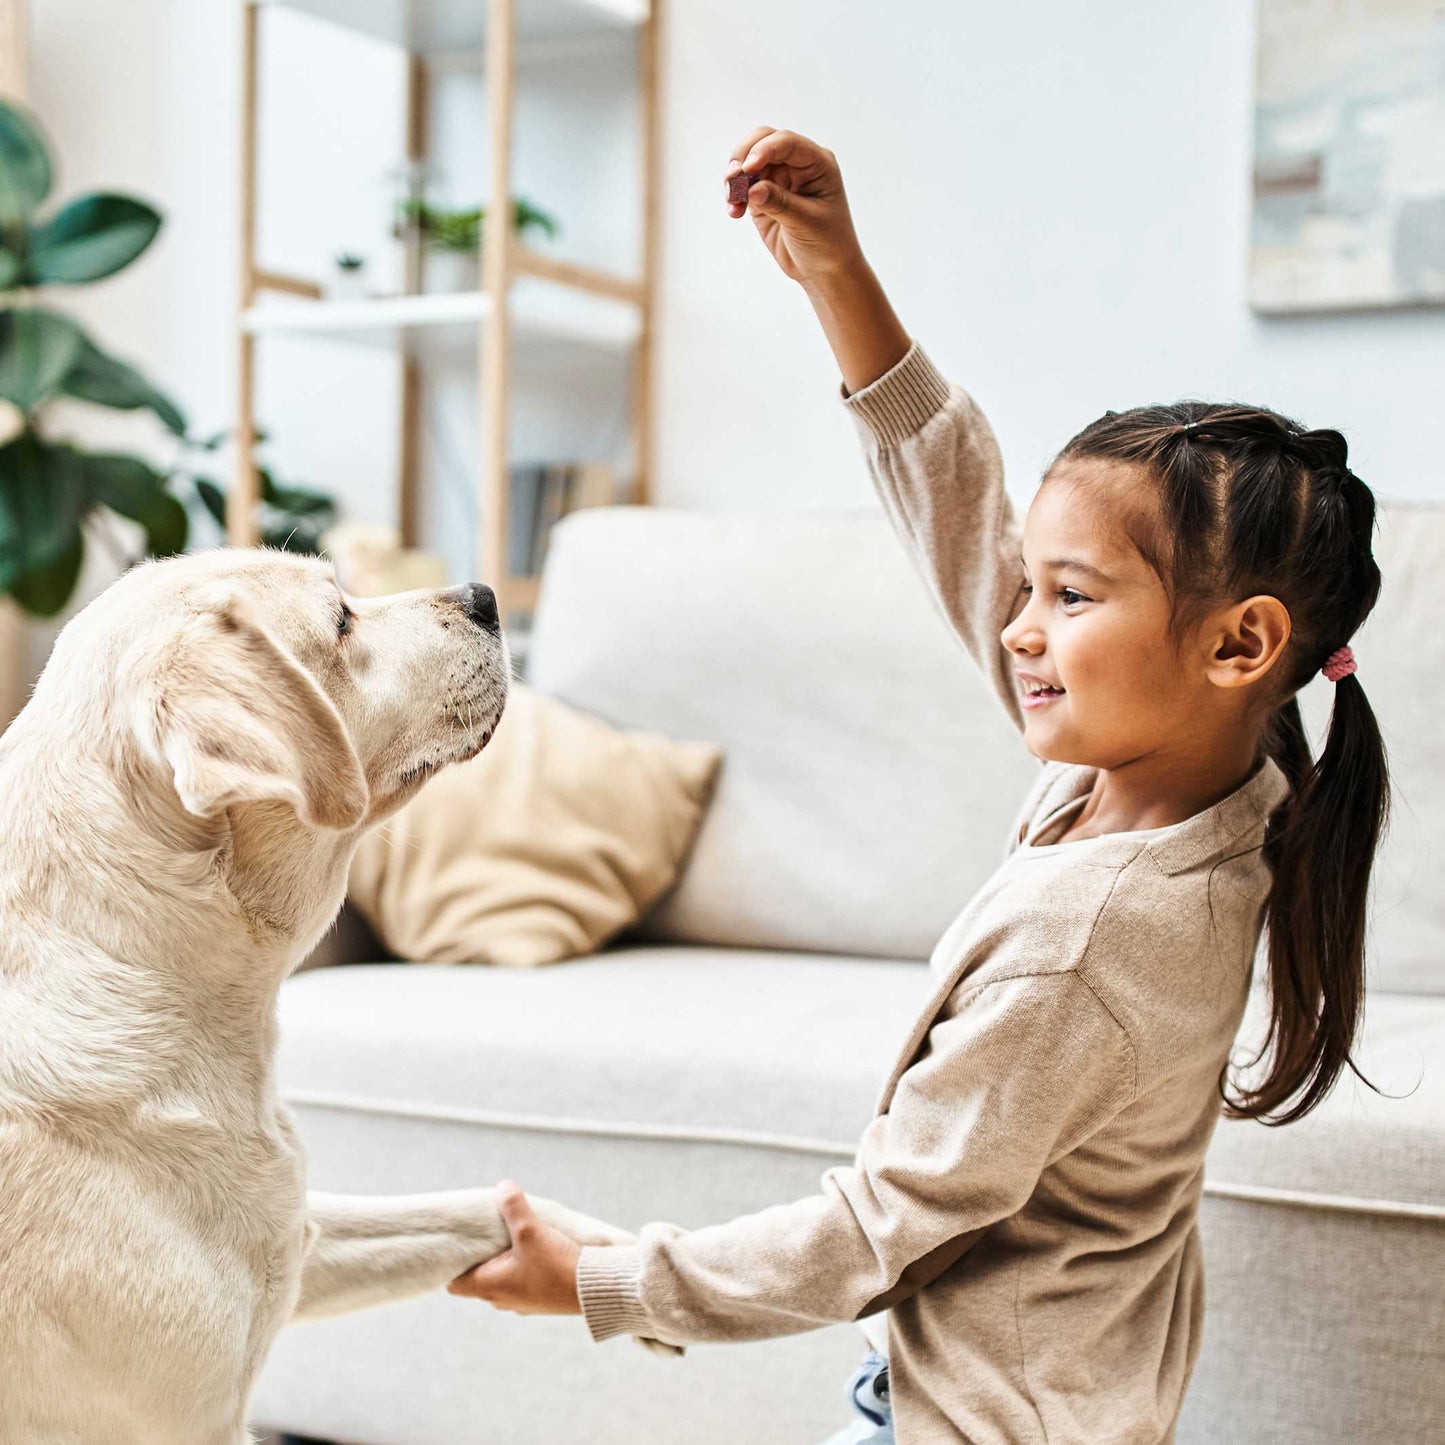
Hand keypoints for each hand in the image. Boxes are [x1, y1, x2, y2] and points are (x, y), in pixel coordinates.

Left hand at [447, 1180, 581, 1315]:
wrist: (593, 1290)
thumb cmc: (556, 1265)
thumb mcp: (530, 1231)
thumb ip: (513, 1206)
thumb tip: (502, 1186)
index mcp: (489, 1287)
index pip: (454, 1283)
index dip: (453, 1263)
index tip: (460, 1242)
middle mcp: (501, 1298)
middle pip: (477, 1278)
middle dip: (481, 1256)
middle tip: (487, 1231)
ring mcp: (521, 1301)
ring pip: (501, 1279)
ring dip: (503, 1261)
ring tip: (513, 1237)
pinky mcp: (539, 1299)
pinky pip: (521, 1281)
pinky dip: (522, 1267)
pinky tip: (535, 1249)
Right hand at [725, 126, 865, 291]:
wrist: (824, 271)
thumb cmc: (828, 244)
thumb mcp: (807, 223)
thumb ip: (780, 203)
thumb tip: (752, 189)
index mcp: (816, 163)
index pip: (786, 142)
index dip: (764, 149)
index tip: (748, 168)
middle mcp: (796, 165)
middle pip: (762, 141)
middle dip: (743, 156)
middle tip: (732, 178)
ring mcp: (778, 179)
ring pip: (747, 163)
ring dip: (734, 178)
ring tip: (732, 201)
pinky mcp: (762, 197)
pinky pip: (742, 187)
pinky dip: (734, 196)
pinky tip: (734, 212)